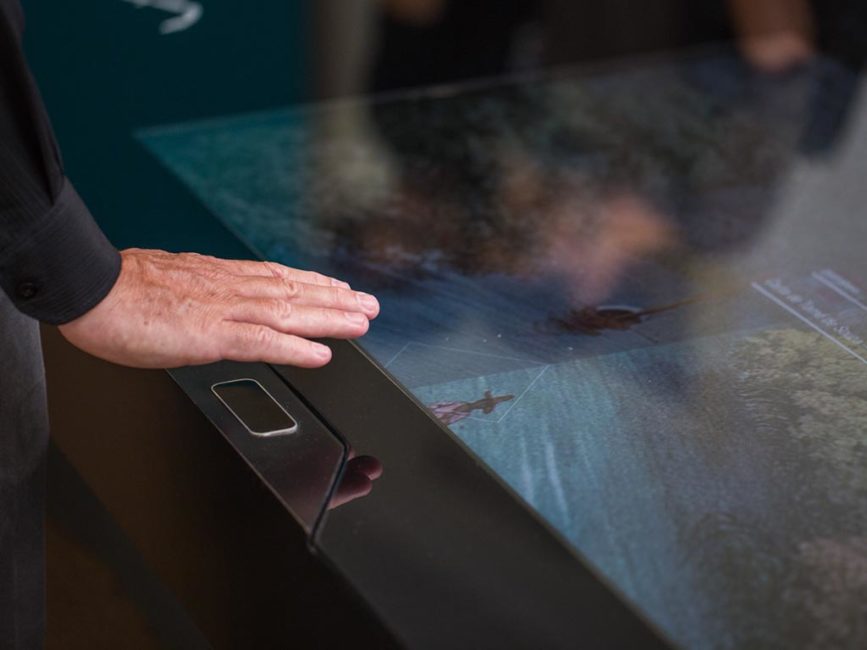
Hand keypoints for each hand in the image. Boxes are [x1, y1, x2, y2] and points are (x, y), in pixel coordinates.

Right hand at [58, 248, 379, 368]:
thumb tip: (216, 304)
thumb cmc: (121, 291)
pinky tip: (321, 355)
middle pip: (294, 292)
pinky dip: (295, 349)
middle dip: (336, 299)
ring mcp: (224, 310)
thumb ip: (203, 296)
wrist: (88, 288)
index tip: (340, 287)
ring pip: (289, 313)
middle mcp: (230, 288)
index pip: (278, 277)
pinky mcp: (211, 334)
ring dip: (330, 318)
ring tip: (362, 322)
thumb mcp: (174, 285)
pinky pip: (262, 342)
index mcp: (220, 277)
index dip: (314, 283)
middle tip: (369, 304)